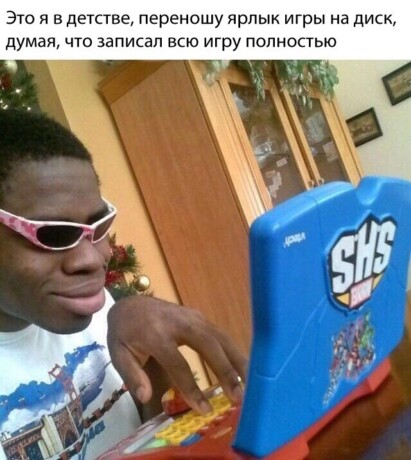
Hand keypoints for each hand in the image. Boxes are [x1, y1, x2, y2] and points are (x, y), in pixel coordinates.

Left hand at [107, 295, 247, 414]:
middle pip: (207, 344)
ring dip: (237, 359)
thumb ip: (132, 375)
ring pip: (220, 336)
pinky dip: (233, 350)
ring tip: (251, 383)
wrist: (131, 303)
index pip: (177, 362)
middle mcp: (179, 322)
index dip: (190, 387)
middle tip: (238, 396)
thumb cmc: (124, 332)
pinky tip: (243, 367)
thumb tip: (146, 397)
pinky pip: (220, 334)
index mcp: (156, 333)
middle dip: (225, 370)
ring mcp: (192, 316)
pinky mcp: (200, 316)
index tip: (203, 408)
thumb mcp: (118, 354)